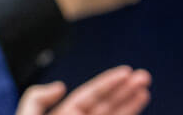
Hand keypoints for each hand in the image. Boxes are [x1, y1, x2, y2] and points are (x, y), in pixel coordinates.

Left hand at [16, 66, 150, 114]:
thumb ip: (36, 101)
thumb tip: (62, 86)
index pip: (89, 97)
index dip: (108, 84)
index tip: (126, 72)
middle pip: (107, 106)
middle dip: (125, 91)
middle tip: (145, 76)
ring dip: (130, 105)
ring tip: (145, 90)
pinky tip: (137, 112)